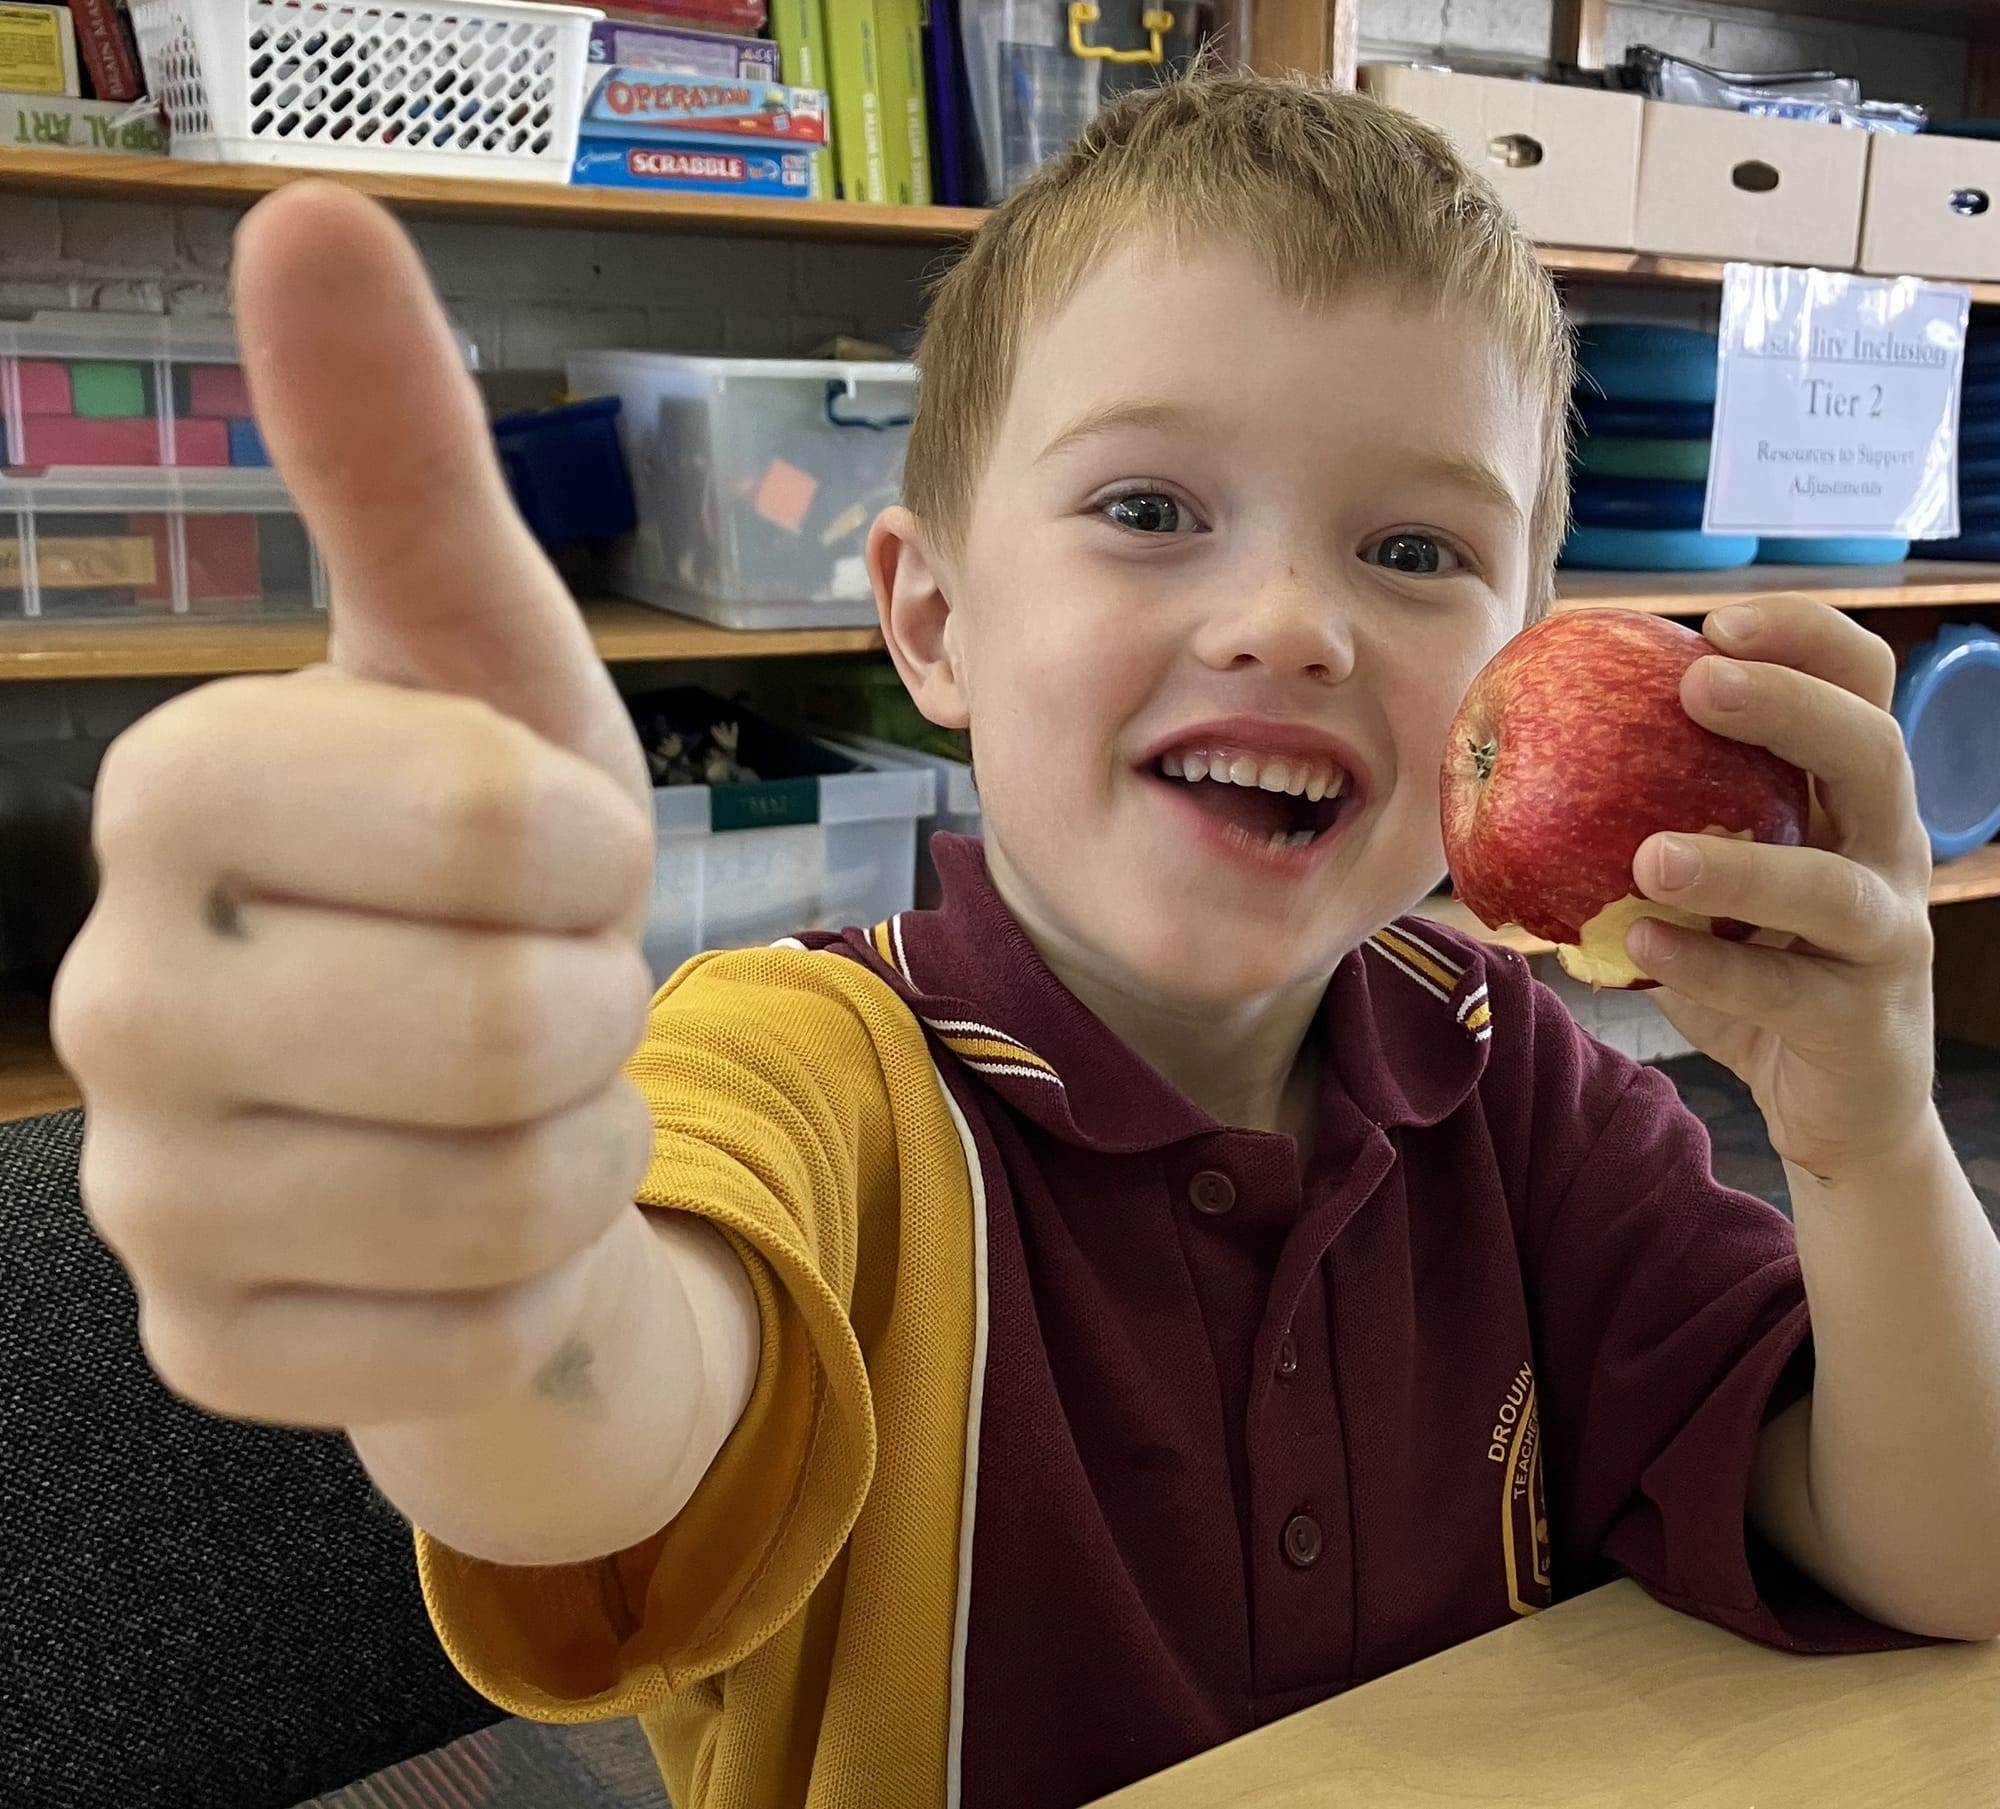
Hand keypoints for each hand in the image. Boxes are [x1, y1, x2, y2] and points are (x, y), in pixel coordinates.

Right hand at [52, 184, 659, 1427]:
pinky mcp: (214, 1348)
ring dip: (586, 1138)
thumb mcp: (480, 666)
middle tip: (549, 983)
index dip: (600, 848)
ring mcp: (146, 1196)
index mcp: (177, 786)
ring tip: (523, 1093)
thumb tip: (315, 212)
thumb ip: (401, 467)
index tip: (567, 850)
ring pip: (516, 1200)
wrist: (478, 1100)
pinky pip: (478, 1332)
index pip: (508, 827)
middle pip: (521, 1032)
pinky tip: (478, 1212)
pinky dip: (542, 1271)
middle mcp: (112, 992)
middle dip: (600, 1005)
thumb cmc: (492, 873)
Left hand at [1624, 595, 1936, 1180]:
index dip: (1804, 638)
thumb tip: (1506, 744)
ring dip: (1739, 864)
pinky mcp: (1861, 1020)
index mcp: (1849, 799)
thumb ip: (1647, 816)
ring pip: (1834, 886)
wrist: (1831, 1103)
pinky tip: (1635, 946)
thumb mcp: (1707, 883)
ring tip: (1647, 856)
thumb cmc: (1754, 967)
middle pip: (1872, 752)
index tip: (1716, 620)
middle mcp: (1886, 851)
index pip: (1861, 685)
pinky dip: (1708, 967)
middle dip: (1789, 707)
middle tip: (1695, 685)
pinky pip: (1784, 990)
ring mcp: (1886, 938)